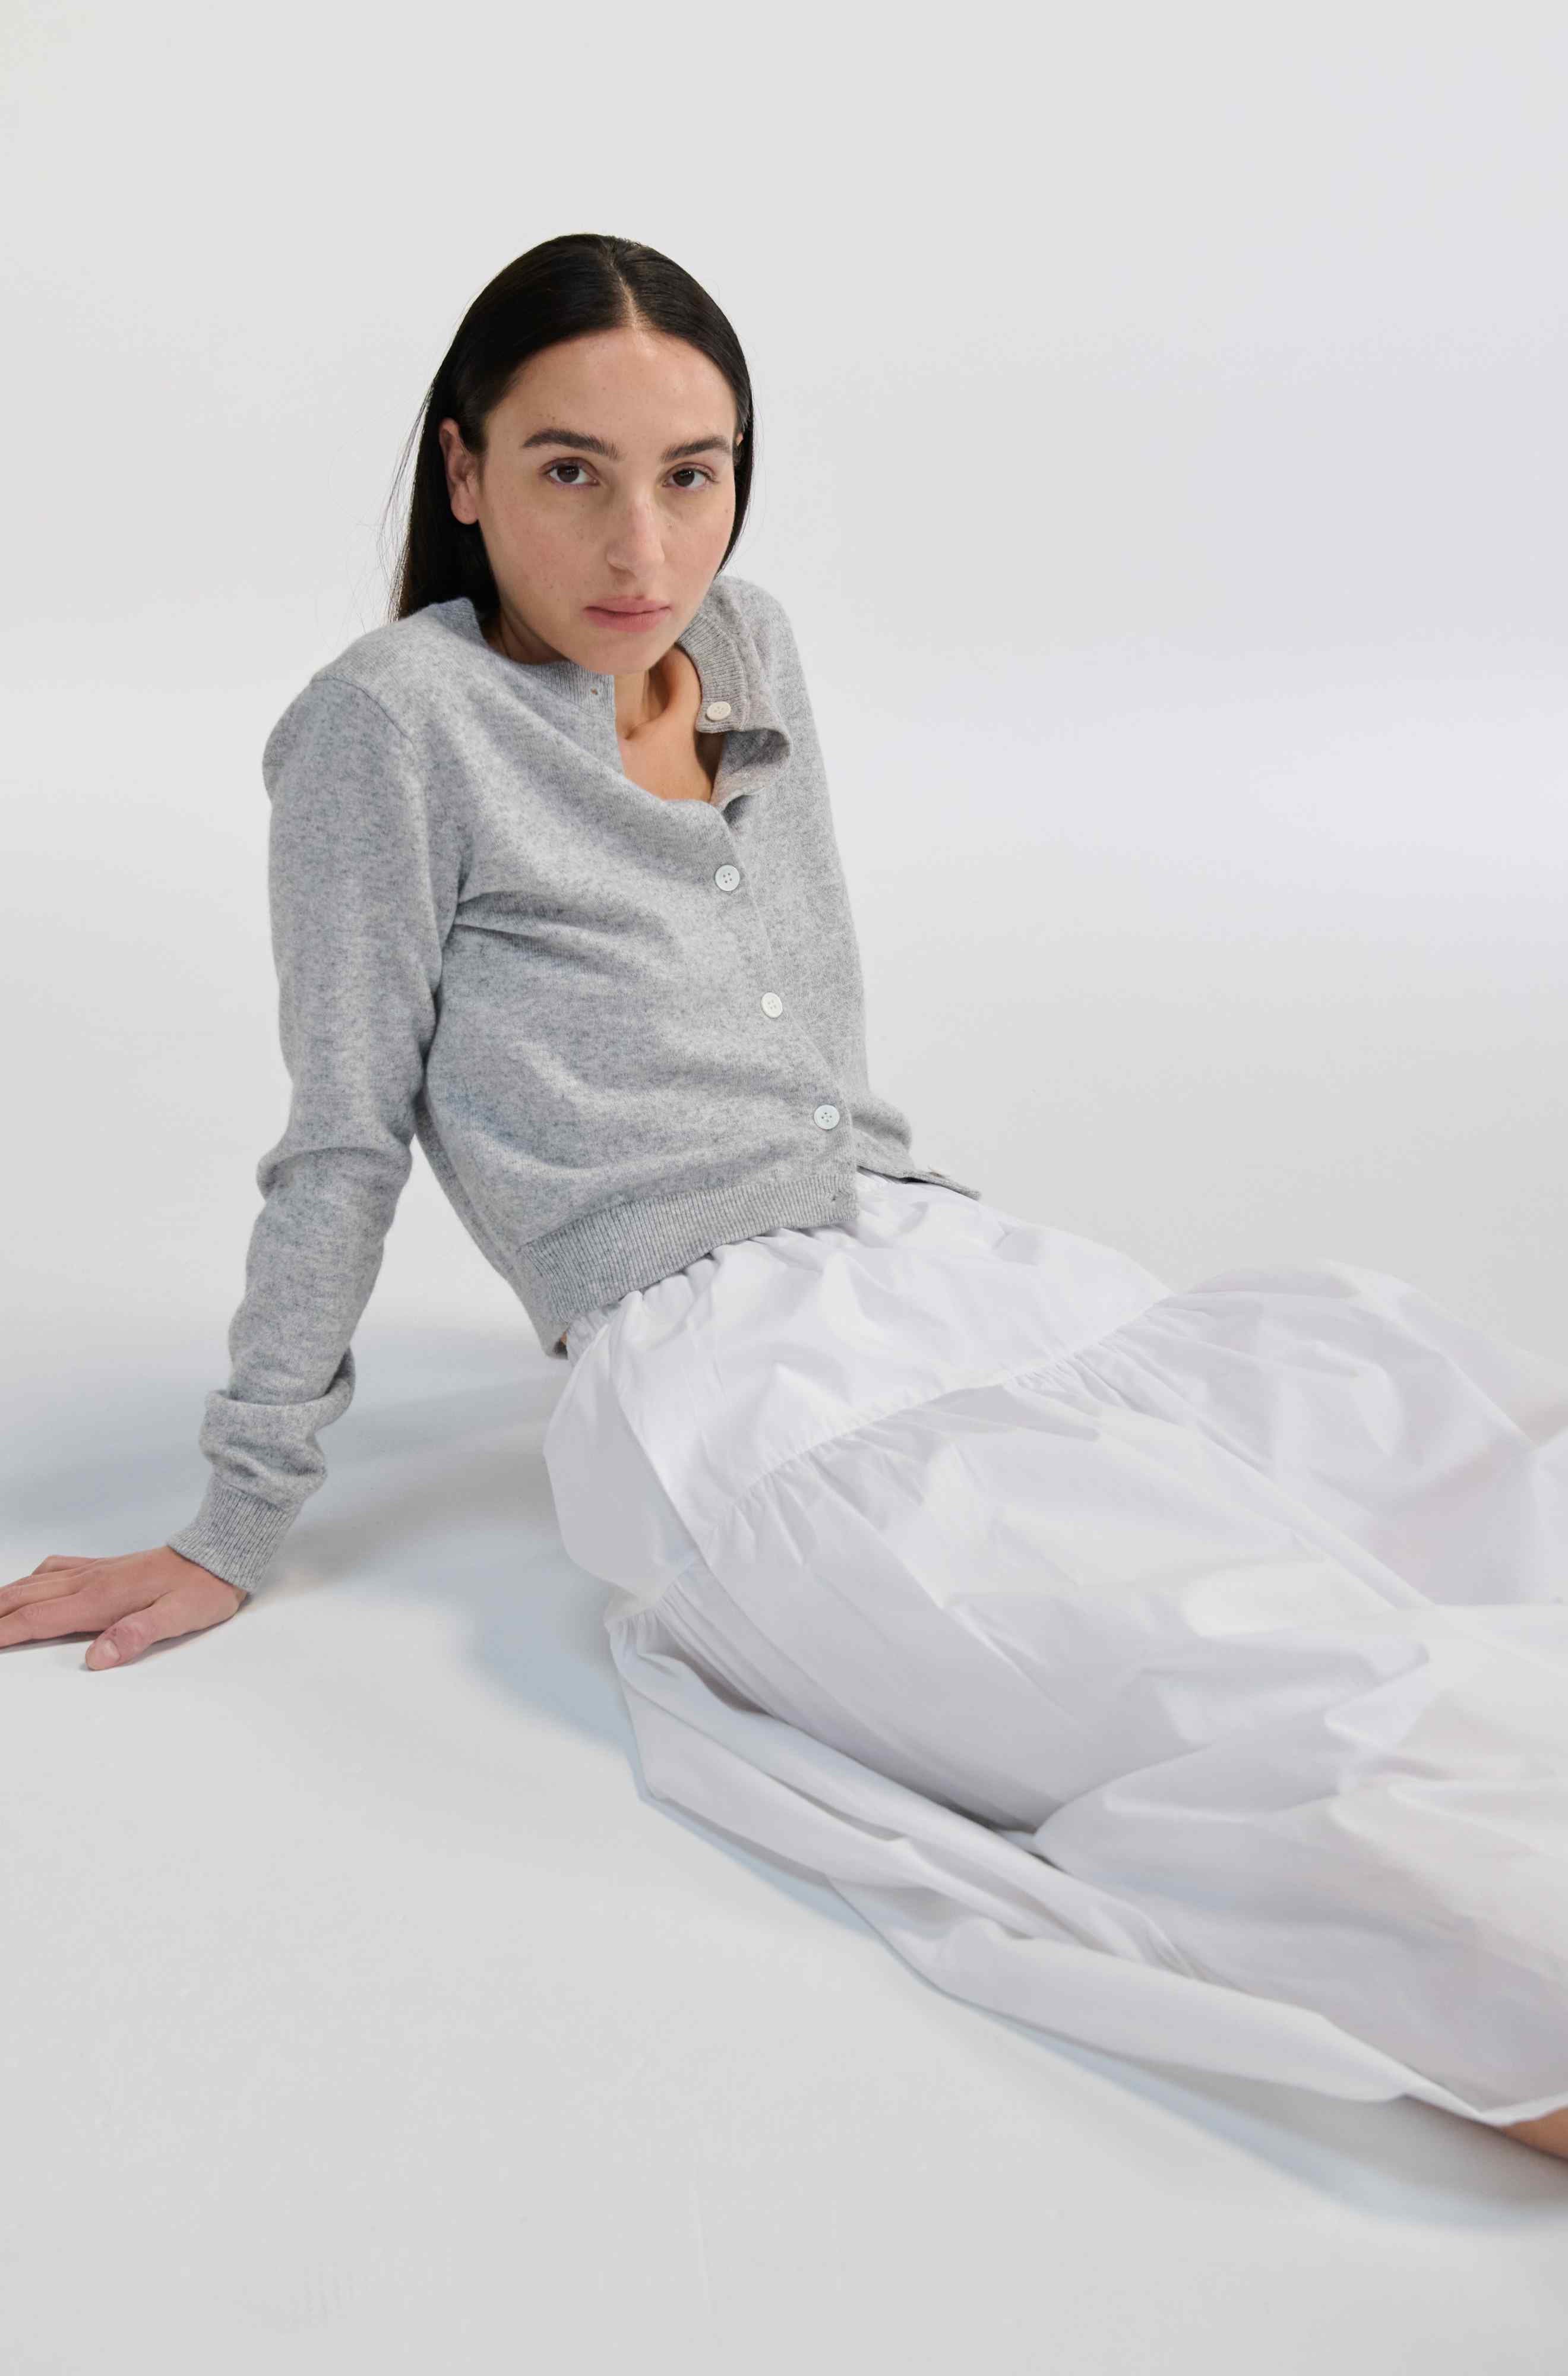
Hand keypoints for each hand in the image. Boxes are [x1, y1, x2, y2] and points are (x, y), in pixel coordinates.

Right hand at [0, 1546, 244, 1668]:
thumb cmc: (201, 1588)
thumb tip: (98, 1657)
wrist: (219, 1554)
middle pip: (24, 1599)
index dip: (2, 1633)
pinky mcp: (104, 1568)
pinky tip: (28, 1585)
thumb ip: (135, 1635)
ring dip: (4, 1598)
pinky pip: (54, 1571)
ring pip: (34, 1583)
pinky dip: (29, 1581)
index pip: (36, 1619)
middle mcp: (89, 1582)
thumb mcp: (177, 1617)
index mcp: (99, 1599)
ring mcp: (94, 1572)